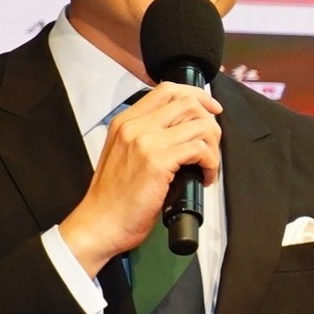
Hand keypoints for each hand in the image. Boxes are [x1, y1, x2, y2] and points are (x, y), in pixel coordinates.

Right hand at [58, 82, 222, 274]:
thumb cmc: (114, 197)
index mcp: (125, 121)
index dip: (196, 96)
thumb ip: (146, 137)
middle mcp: (134, 126)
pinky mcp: (157, 162)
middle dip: (210, 122)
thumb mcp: (123, 154)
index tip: (211, 110)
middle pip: (187, 102)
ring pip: (199, 125)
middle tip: (212, 145)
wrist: (100, 223)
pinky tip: (206, 177)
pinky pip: (200, 149)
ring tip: (208, 165)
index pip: (167, 90)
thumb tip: (183, 131)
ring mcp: (146, 142)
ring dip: (213, 145)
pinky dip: (211, 163)